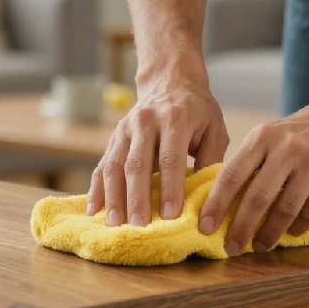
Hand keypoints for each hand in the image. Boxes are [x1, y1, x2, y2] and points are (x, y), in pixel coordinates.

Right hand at [88, 78, 228, 226]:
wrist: (170, 82)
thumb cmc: (198, 112)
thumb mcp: (215, 129)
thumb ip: (211, 161)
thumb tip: (206, 198)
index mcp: (175, 119)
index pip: (171, 158)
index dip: (170, 188)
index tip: (171, 215)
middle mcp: (146, 122)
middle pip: (138, 164)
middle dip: (138, 198)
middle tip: (140, 226)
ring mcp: (125, 129)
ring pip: (115, 166)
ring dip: (114, 197)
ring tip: (115, 224)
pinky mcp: (114, 138)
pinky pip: (101, 165)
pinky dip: (96, 189)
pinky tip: (93, 211)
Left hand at [198, 100, 308, 254]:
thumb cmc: (299, 132)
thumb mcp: (270, 136)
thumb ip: (250, 163)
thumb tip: (221, 204)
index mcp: (263, 137)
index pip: (232, 174)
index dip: (216, 204)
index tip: (204, 227)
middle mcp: (287, 147)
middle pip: (257, 196)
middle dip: (240, 227)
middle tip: (230, 248)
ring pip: (285, 208)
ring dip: (269, 233)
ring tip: (259, 246)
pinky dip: (297, 227)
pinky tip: (290, 234)